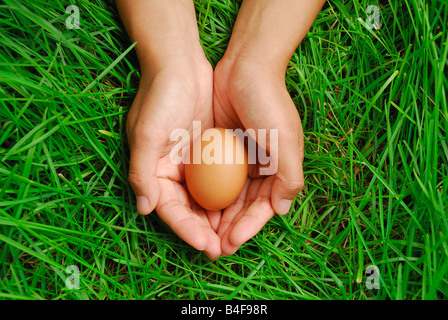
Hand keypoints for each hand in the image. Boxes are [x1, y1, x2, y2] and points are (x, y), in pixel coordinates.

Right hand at [126, 58, 221, 257]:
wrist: (180, 64)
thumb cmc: (160, 97)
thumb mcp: (146, 134)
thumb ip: (142, 172)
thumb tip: (144, 209)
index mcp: (154, 171)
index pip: (169, 209)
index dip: (186, 230)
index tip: (206, 245)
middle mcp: (172, 171)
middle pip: (189, 210)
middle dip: (205, 232)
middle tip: (224, 250)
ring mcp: (191, 163)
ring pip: (206, 200)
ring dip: (219, 219)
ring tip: (235, 238)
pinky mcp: (208, 152)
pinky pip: (220, 180)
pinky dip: (228, 196)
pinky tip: (242, 209)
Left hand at [213, 57, 304, 255]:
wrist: (246, 68)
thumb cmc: (269, 104)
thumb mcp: (286, 140)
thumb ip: (289, 177)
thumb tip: (281, 210)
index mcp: (280, 170)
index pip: (263, 207)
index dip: (248, 227)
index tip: (231, 243)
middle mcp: (261, 169)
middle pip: (244, 207)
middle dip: (231, 229)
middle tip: (214, 249)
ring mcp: (240, 160)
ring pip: (227, 197)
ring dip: (217, 217)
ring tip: (203, 236)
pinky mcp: (221, 150)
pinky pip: (214, 179)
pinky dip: (207, 195)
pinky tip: (196, 208)